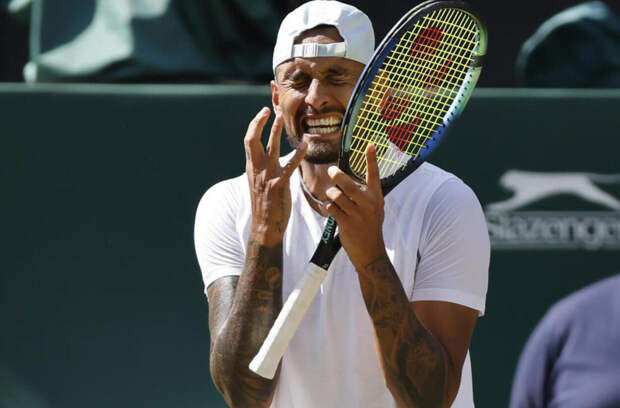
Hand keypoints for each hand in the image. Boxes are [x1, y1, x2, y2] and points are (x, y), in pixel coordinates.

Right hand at [245, 107, 306, 245]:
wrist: (265, 227)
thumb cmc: (265, 206)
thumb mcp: (259, 184)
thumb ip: (262, 169)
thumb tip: (268, 157)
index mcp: (252, 167)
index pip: (249, 140)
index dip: (255, 124)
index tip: (262, 113)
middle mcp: (256, 169)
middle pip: (253, 140)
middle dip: (260, 123)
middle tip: (269, 109)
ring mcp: (266, 176)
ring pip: (270, 148)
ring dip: (275, 131)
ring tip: (282, 118)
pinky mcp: (278, 185)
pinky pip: (289, 166)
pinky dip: (297, 154)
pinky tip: (305, 145)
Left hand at [323, 144, 386, 269]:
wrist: (370, 251)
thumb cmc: (370, 227)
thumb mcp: (375, 209)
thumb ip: (366, 195)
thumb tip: (350, 182)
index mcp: (376, 197)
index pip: (374, 175)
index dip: (371, 159)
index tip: (370, 145)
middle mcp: (368, 203)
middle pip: (347, 183)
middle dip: (336, 175)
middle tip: (331, 171)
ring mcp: (357, 214)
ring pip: (336, 195)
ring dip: (331, 195)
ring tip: (333, 198)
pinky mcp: (347, 223)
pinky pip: (331, 208)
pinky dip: (329, 207)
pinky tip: (333, 210)